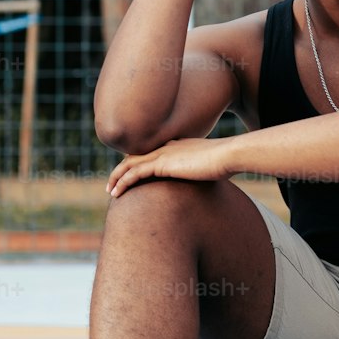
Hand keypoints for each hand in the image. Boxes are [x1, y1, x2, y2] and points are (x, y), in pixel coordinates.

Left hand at [106, 137, 238, 197]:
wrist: (228, 155)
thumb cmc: (226, 163)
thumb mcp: (212, 167)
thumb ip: (205, 172)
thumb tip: (209, 181)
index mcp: (177, 146)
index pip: (151, 153)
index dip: (138, 164)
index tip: (130, 177)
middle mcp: (166, 147)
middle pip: (136, 156)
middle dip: (122, 170)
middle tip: (114, 184)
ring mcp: (163, 154)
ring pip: (130, 164)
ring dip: (117, 177)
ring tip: (111, 191)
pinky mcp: (162, 164)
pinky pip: (135, 173)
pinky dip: (123, 182)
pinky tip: (116, 193)